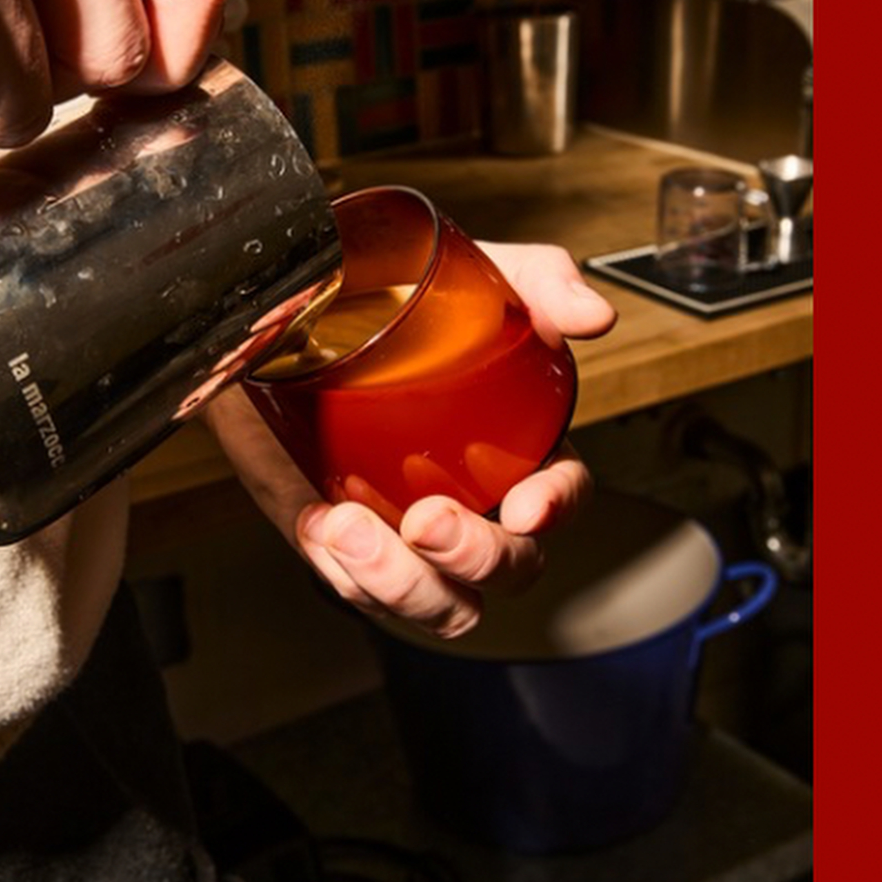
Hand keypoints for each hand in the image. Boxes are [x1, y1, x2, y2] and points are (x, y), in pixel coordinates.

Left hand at [211, 243, 617, 635]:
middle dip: (473, 557)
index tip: (526, 506)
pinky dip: (339, 570)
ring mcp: (410, 535)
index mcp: (519, 447)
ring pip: (439, 605)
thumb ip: (541, 283)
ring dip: (397, 583)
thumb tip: (592, 317)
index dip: (556, 508)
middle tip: (425, 519)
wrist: (289, 321)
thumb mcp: (473, 276)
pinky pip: (357, 592)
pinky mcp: (349, 549)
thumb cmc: (390, 300)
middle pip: (508, 570)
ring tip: (345, 526)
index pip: (562, 495)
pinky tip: (316, 520)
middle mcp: (473, 501)